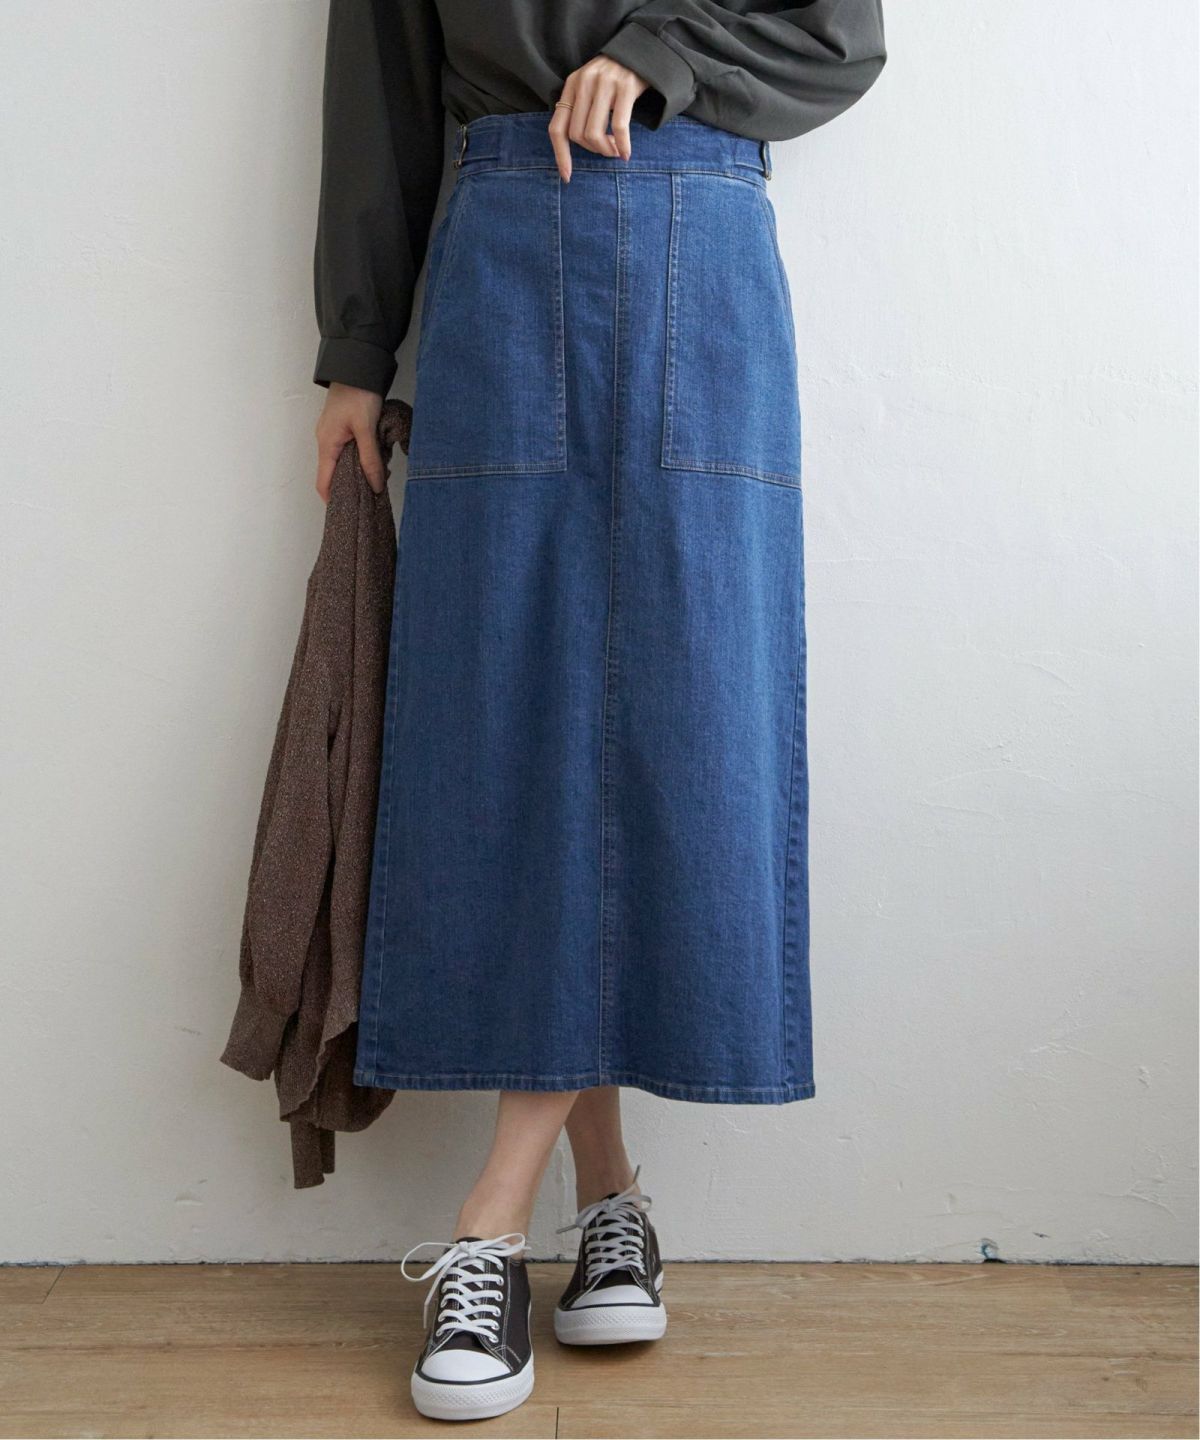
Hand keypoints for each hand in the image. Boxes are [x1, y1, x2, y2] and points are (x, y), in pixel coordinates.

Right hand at [314, 383, 384, 502]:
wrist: (358, 365)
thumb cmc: (358, 394)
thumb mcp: (366, 429)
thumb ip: (370, 458)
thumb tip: (375, 486)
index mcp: (326, 445)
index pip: (323, 482)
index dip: (334, 499)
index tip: (349, 511)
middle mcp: (326, 442)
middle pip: (336, 474)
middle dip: (354, 485)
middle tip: (374, 491)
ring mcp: (334, 435)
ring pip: (346, 462)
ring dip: (363, 469)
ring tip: (382, 472)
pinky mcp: (344, 428)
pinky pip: (351, 450)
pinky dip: (364, 457)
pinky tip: (380, 457)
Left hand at [549, 57, 648, 182]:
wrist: (642, 52)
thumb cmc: (614, 78)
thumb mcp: (590, 87)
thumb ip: (580, 109)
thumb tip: (576, 144)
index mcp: (572, 85)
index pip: (557, 127)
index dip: (561, 155)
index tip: (567, 176)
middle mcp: (584, 83)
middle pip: (577, 135)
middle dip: (592, 150)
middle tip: (607, 150)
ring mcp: (605, 84)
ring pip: (594, 134)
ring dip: (606, 150)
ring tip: (616, 150)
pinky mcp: (625, 87)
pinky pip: (619, 128)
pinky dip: (623, 146)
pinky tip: (626, 153)